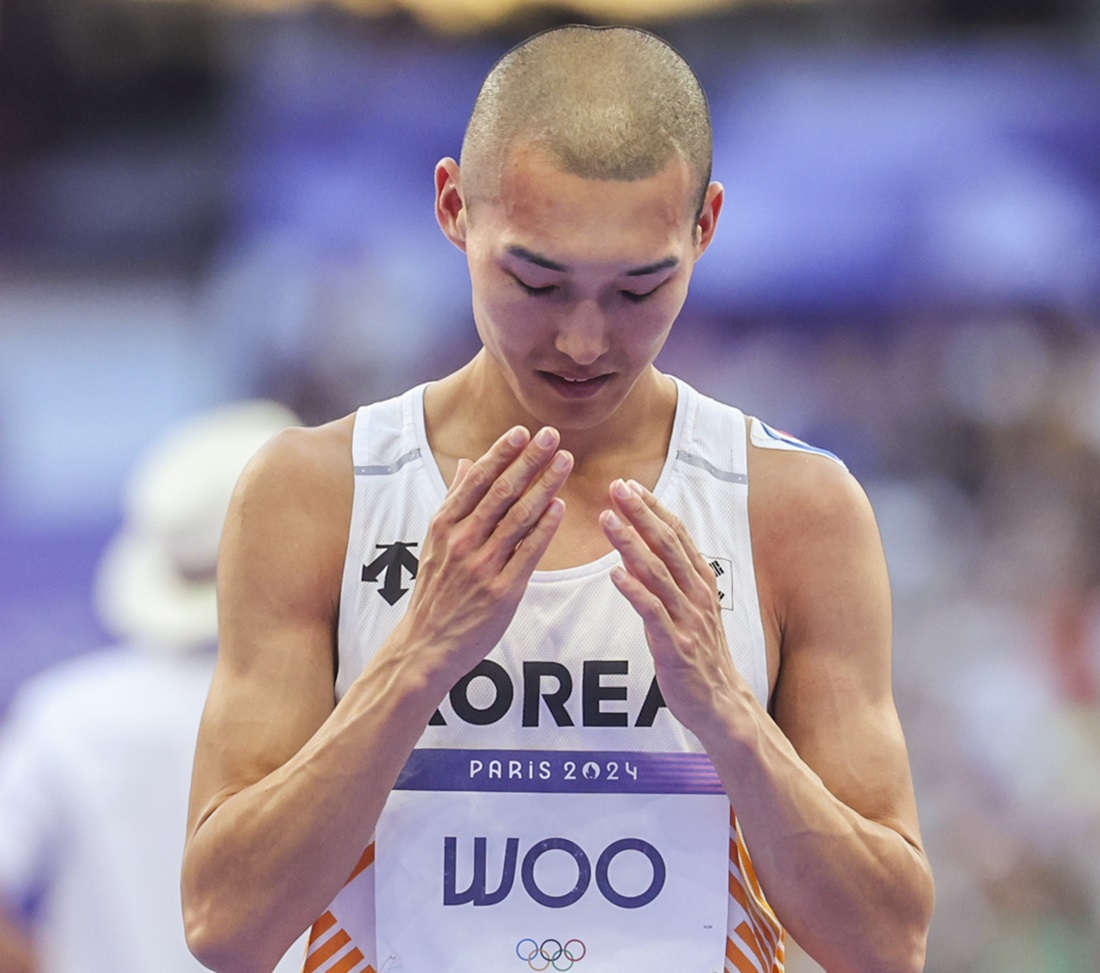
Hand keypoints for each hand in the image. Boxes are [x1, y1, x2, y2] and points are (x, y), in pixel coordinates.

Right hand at [392, 425, 571, 681]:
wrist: (427, 645)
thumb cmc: (435, 591)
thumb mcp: (434, 542)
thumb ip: (454, 501)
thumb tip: (468, 463)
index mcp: (445, 526)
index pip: (478, 480)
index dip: (501, 453)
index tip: (522, 431)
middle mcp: (463, 541)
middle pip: (502, 492)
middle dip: (529, 460)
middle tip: (552, 435)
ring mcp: (483, 566)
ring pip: (519, 517)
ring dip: (544, 486)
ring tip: (564, 461)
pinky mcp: (502, 591)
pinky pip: (529, 553)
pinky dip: (544, 527)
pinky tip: (559, 507)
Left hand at [600, 479, 749, 740]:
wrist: (720, 703)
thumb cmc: (699, 653)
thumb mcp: (688, 608)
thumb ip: (667, 577)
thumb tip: (636, 546)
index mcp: (702, 581)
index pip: (678, 534)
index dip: (654, 508)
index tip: (630, 484)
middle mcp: (698, 595)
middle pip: (667, 544)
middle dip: (641, 513)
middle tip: (616, 487)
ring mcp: (688, 620)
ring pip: (657, 572)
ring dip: (630, 542)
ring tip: (607, 519)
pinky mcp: (676, 646)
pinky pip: (652, 612)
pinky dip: (634, 590)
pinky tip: (614, 573)